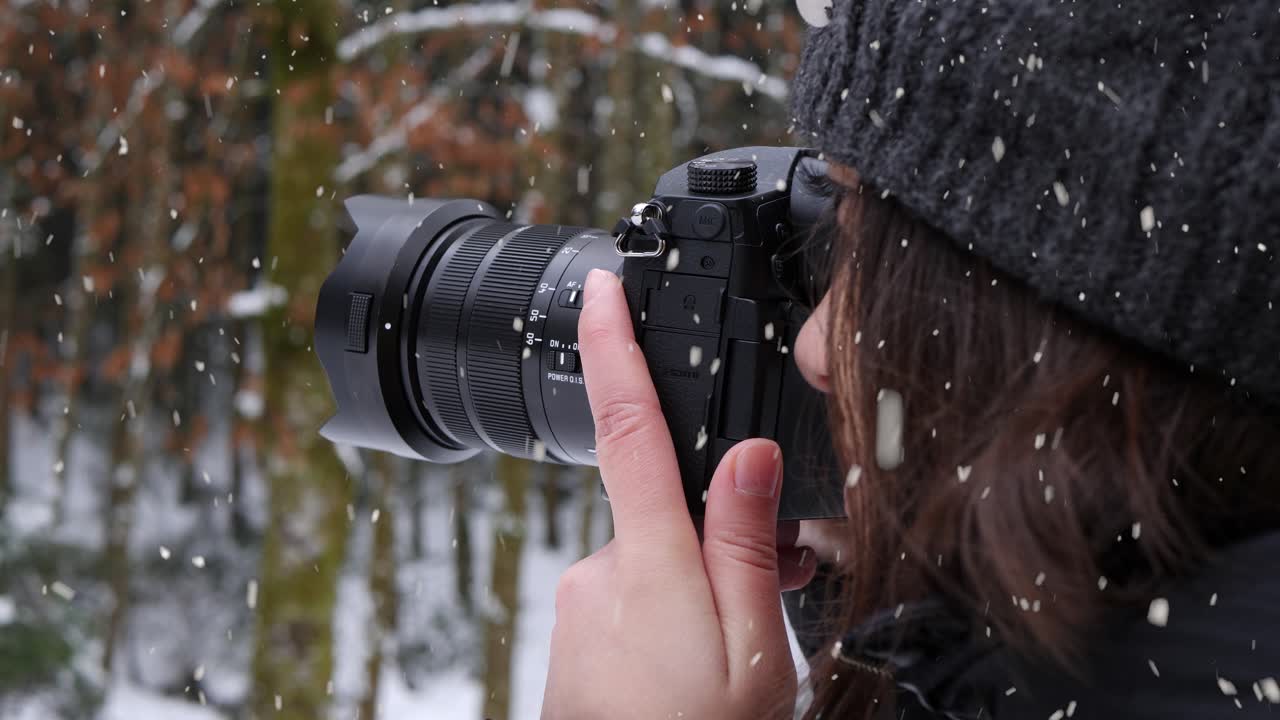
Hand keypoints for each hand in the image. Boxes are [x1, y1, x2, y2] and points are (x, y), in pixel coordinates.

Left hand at [541, 269, 816, 719]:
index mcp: (651, 564)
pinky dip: (666, 614)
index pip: (627, 427)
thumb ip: (749, 546)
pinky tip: (689, 670)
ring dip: (696, 586)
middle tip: (764, 606)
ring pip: (653, 561)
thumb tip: (750, 455)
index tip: (601, 287)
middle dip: (716, 534)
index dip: (610, 346)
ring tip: (728, 659)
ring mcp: (578, 607)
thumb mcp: (756, 652)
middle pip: (664, 507)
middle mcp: (598, 572)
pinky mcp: (572, 638)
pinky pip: (627, 598)